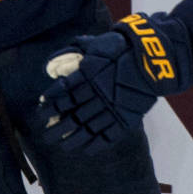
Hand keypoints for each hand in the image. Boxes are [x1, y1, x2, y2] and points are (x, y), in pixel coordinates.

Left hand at [36, 12, 192, 152]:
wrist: (151, 57)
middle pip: (72, 115)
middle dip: (56, 127)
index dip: (50, 105)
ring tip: (61, 145)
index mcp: (87, 75)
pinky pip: (108, 136)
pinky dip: (96, 144)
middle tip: (45, 135)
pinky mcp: (126, 118)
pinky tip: (85, 149)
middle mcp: (97, 94)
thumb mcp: (94, 44)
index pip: (63, 94)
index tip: (41, 112)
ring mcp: (112, 108)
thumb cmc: (120, 47)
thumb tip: (51, 65)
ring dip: (72, 139)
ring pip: (87, 129)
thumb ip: (71, 51)